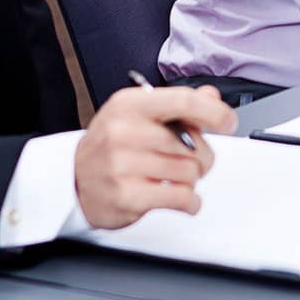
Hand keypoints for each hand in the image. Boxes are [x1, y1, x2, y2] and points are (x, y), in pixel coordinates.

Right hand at [74, 84, 237, 228]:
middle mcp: (124, 132)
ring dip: (191, 179)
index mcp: (130, 105)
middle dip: (202, 155)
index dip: (213, 112)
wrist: (72, 179)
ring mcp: (123, 165)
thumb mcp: (138, 113)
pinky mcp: (127, 196)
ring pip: (190, 172)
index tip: (228, 122)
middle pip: (192, 143)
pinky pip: (180, 198)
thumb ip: (178, 104)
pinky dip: (190, 201)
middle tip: (191, 159)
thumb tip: (211, 98)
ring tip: (174, 178)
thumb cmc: (111, 144)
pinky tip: (183, 198)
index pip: (182, 101)